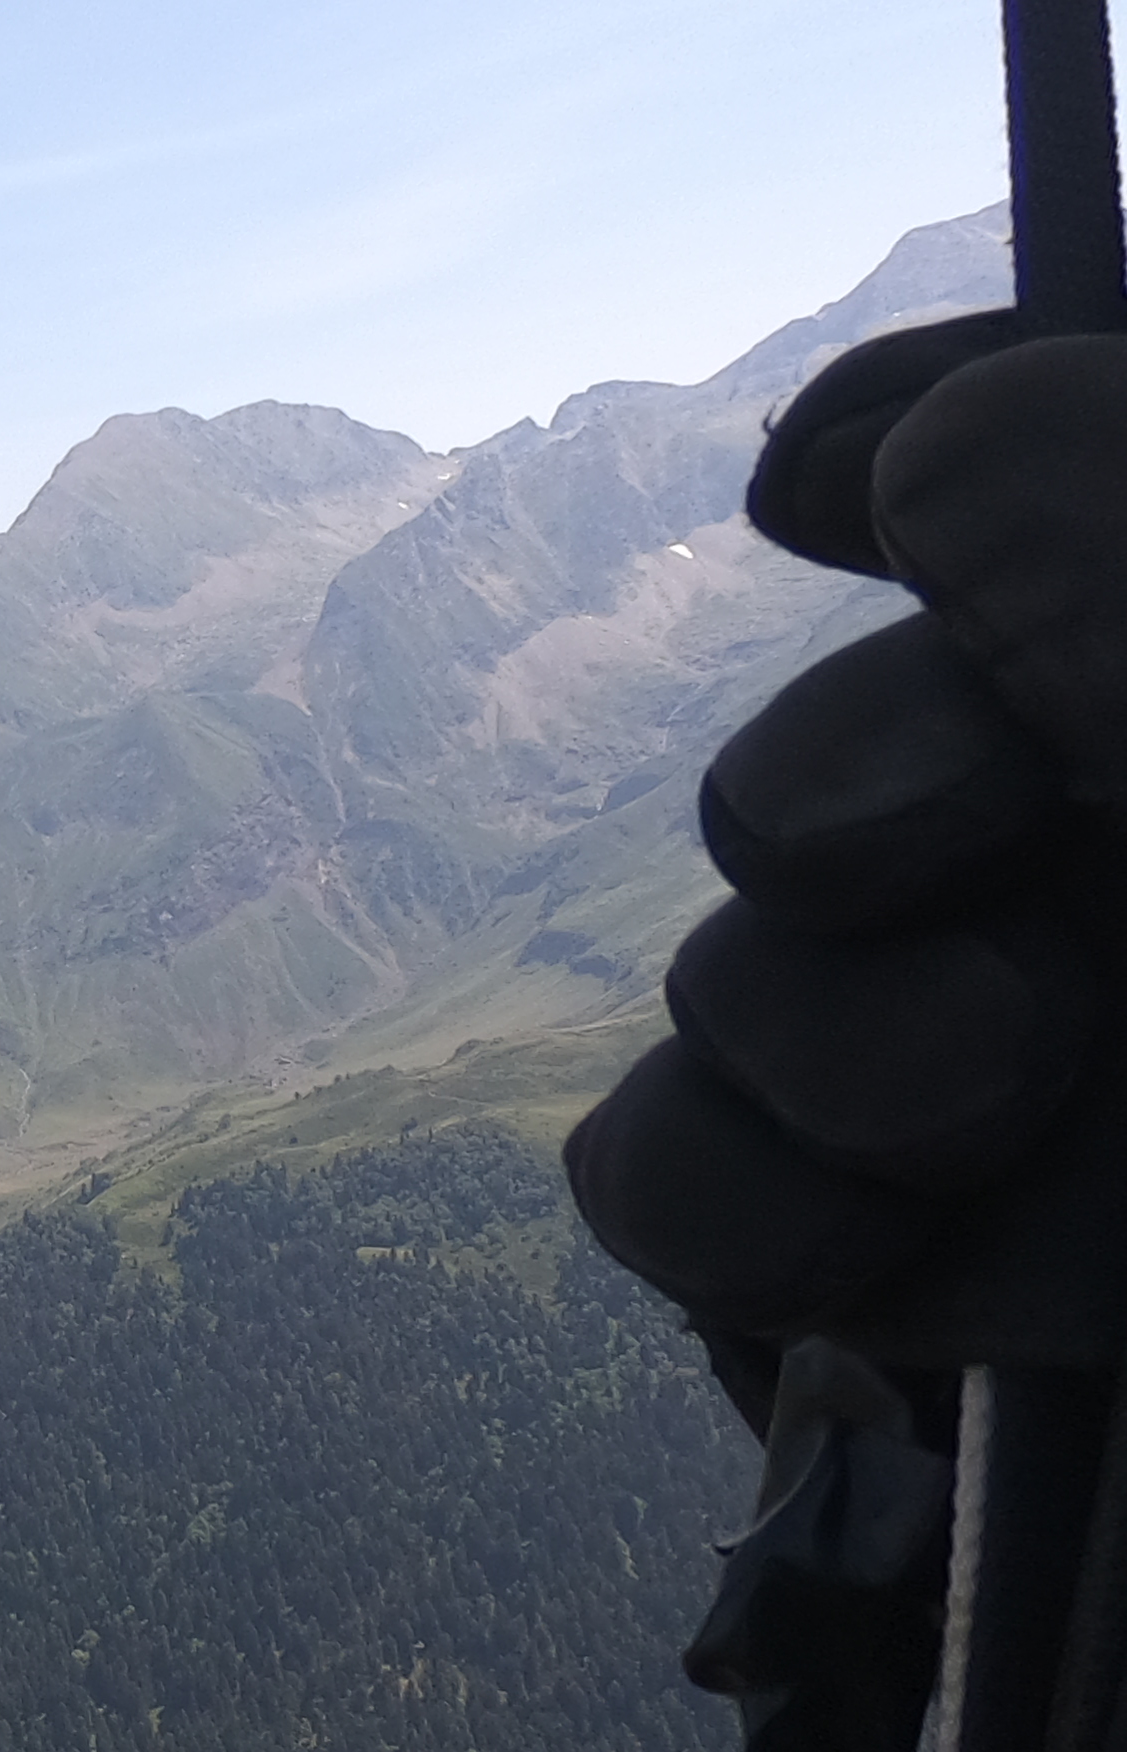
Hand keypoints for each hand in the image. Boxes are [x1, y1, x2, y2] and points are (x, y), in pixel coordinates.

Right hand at [564, 316, 1126, 1393]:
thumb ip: (1120, 516)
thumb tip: (891, 462)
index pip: (1046, 481)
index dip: (931, 431)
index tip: (830, 493)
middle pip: (862, 735)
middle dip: (874, 775)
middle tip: (1012, 835)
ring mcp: (1034, 1122)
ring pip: (737, 967)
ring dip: (811, 1006)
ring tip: (1002, 1090)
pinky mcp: (915, 1320)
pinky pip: (670, 1186)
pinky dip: (731, 1206)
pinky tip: (883, 1244)